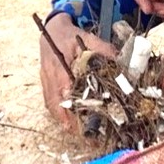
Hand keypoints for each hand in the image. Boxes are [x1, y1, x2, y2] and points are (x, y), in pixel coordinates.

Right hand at [38, 18, 117, 133]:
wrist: (51, 30)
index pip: (62, 88)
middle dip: (67, 119)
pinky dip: (58, 113)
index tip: (79, 118)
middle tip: (81, 133)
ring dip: (62, 119)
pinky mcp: (44, 83)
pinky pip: (49, 101)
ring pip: (51, 104)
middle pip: (55, 102)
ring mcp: (45, 80)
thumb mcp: (87, 38)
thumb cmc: (69, 35)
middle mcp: (49, 75)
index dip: (70, 105)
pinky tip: (68, 122)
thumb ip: (103, 50)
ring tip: (76, 132)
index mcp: (58, 64)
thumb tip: (119, 63)